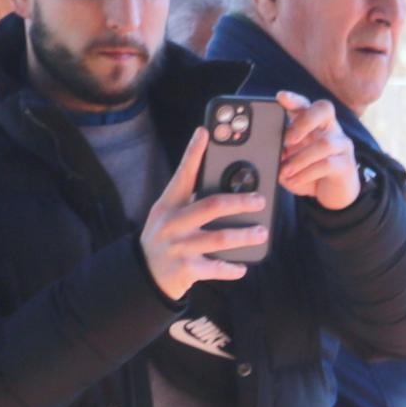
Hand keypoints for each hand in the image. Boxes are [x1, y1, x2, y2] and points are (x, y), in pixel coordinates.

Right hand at [141, 127, 269, 299]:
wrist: (143, 274)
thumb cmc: (166, 237)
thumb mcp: (169, 214)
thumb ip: (191, 199)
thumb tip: (227, 184)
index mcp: (169, 204)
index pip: (183, 174)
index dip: (194, 152)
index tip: (206, 132)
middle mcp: (173, 222)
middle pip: (212, 206)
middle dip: (240, 202)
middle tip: (260, 200)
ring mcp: (179, 246)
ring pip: (219, 238)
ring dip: (244, 235)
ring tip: (261, 232)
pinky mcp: (186, 269)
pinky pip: (216, 268)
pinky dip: (232, 268)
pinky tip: (243, 267)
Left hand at [273, 91, 362, 212]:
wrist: (333, 196)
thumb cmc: (311, 174)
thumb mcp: (291, 164)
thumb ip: (281, 157)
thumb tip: (269, 156)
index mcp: (314, 124)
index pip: (306, 105)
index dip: (294, 99)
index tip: (280, 97)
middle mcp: (330, 129)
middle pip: (324, 109)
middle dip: (305, 120)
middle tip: (288, 139)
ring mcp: (341, 145)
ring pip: (324, 143)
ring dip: (300, 158)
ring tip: (286, 171)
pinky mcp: (347, 165)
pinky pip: (327, 164)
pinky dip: (307, 173)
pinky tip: (295, 179)